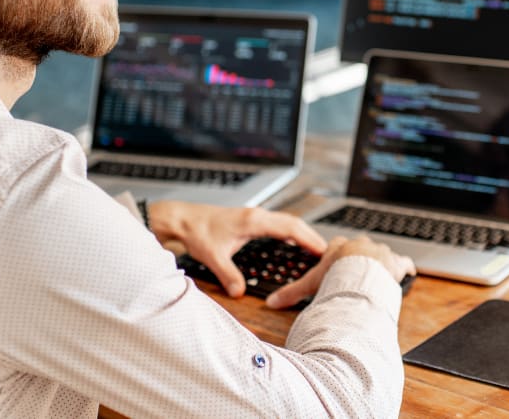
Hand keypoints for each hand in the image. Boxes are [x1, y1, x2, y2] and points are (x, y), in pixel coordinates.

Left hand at [147, 201, 325, 297]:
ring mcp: (254, 216)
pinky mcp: (250, 220)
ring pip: (286, 222)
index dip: (308, 240)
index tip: (323, 251)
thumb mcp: (214, 257)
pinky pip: (277, 224)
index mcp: (254, 221)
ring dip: (301, 234)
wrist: (182, 219)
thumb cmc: (197, 231)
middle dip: (311, 237)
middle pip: (293, 223)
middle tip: (326, 253)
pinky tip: (291, 244)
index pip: (290, 228)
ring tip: (314, 249)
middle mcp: (257, 215)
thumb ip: (229, 276)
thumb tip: (240, 293)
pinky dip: (289, 233)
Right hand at [266, 235, 414, 309]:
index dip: (336, 257)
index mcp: (339, 247)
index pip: (336, 247)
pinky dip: (404, 269)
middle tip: (356, 274)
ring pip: (380, 255)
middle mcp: (360, 244)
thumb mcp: (310, 285)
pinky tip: (406, 274)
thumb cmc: (335, 278)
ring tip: (376, 279)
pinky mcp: (395, 261)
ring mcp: (379, 251)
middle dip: (359, 258)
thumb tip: (270, 303)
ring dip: (379, 264)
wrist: (360, 276)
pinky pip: (403, 263)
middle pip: (359, 248)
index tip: (336, 266)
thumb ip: (291, 293)